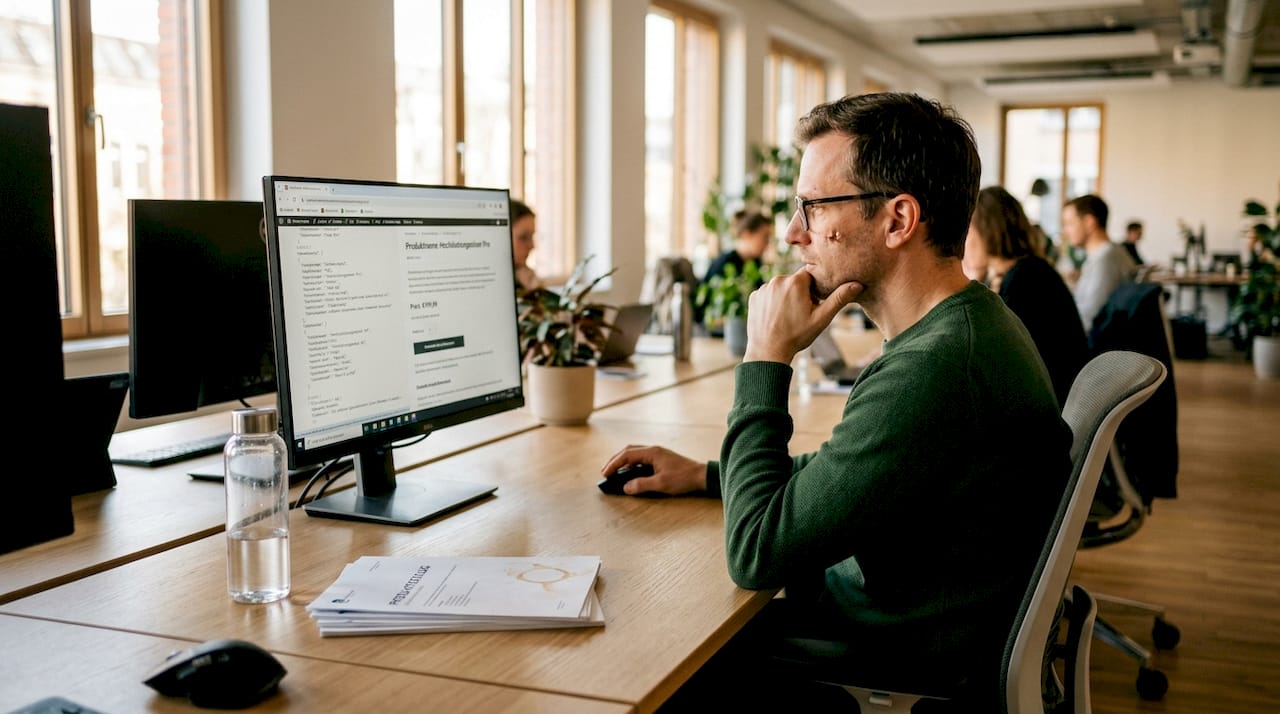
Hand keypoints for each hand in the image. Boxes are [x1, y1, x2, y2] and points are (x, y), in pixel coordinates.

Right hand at [599, 445, 706, 495]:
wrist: (702, 476)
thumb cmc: (683, 478)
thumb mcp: (661, 484)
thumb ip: (642, 484)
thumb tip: (626, 487)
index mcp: (652, 452)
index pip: (627, 455)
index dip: (614, 464)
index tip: (605, 473)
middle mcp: (653, 450)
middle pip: (629, 451)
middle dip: (616, 461)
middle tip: (605, 472)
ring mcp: (658, 454)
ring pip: (635, 454)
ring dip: (624, 462)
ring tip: (615, 473)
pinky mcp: (661, 460)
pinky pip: (642, 459)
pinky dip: (632, 465)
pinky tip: (630, 474)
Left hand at [743, 268, 861, 363]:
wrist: (768, 351)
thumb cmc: (797, 336)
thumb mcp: (822, 318)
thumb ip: (839, 299)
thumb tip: (858, 284)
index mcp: (795, 282)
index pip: (811, 275)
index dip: (814, 289)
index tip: (813, 303)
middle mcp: (777, 280)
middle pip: (795, 281)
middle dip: (800, 293)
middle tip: (801, 313)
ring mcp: (763, 288)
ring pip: (781, 287)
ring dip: (786, 297)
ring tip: (788, 317)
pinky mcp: (754, 296)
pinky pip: (767, 294)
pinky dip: (772, 302)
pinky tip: (776, 317)